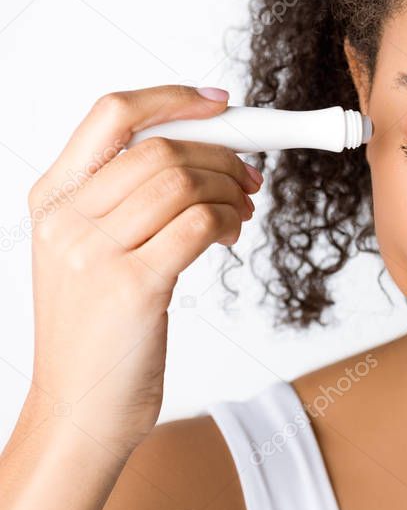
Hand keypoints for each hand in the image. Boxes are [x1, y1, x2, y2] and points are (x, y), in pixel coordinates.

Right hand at [26, 85, 260, 455]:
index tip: (220, 104)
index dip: (173, 99)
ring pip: (184, 182)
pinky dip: (230, 221)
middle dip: (222, 155)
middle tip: (250, 178)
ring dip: (231, 191)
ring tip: (242, 214)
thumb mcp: (92, 254)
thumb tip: (202, 154)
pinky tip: (233, 236)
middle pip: (161, 148)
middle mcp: (66, 219)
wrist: (81, 411)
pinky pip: (200, 224)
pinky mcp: (133, 286)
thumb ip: (129, 202)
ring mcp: (95, 253)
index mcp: (53, 199)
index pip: (112, 115)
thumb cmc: (99, 332)